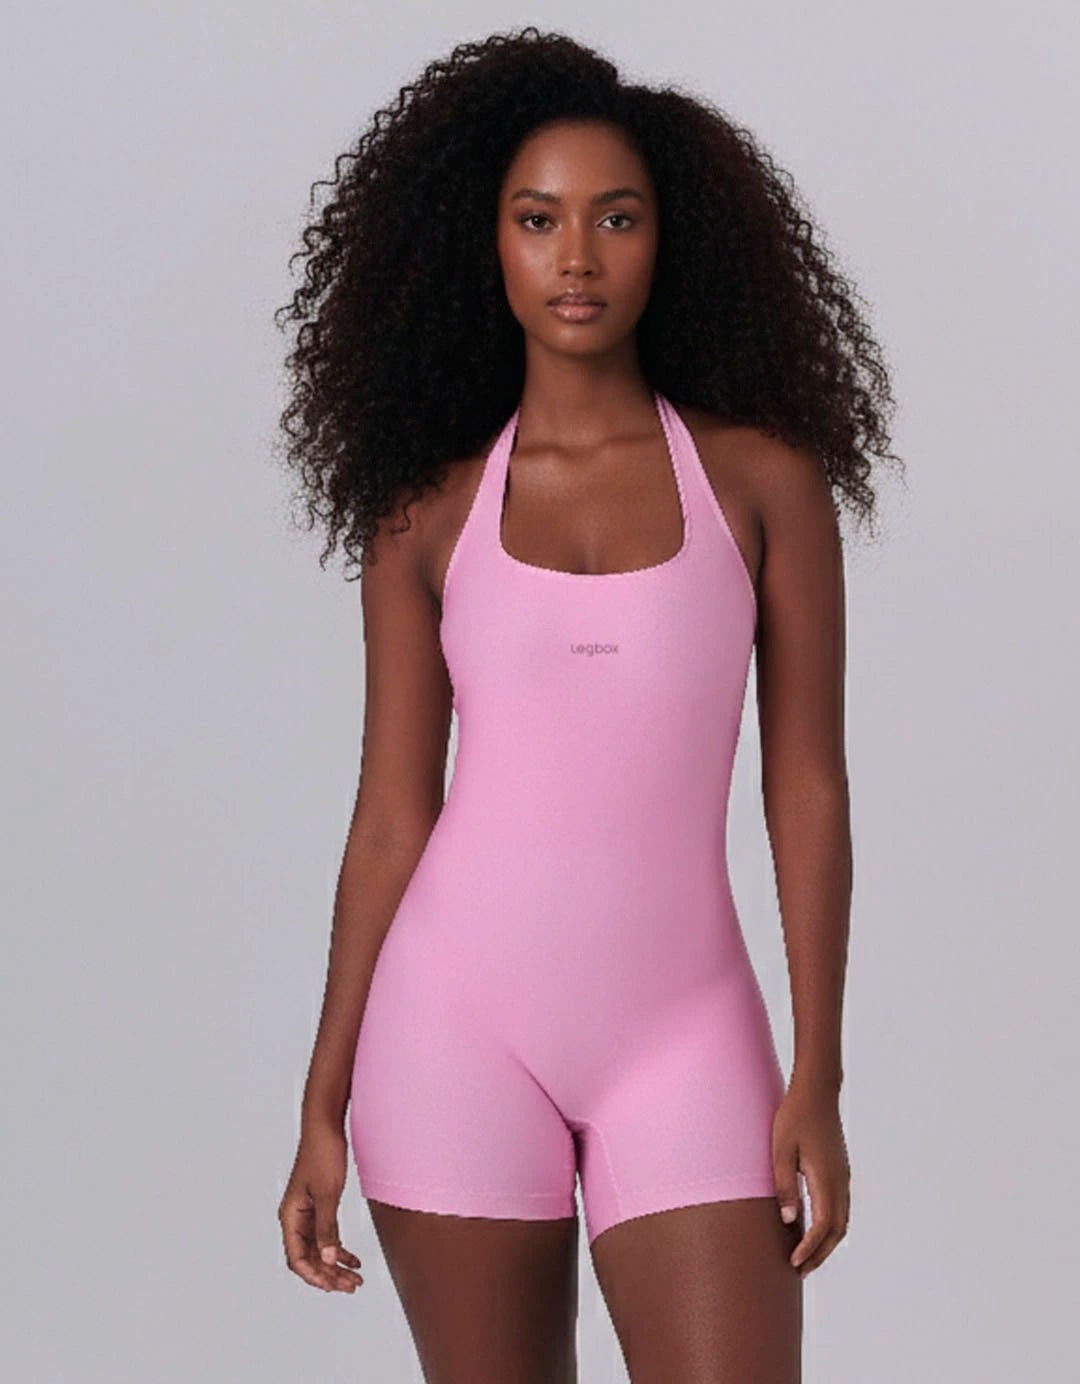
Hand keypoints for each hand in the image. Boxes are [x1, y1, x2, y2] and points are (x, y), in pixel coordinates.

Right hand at [278, 1120, 363, 1292]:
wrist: (325, 1126)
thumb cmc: (322, 1154)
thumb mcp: (327, 1193)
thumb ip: (327, 1228)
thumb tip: (329, 1260)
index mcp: (290, 1216)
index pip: (297, 1259)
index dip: (315, 1276)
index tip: (334, 1286)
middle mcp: (295, 1218)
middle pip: (309, 1258)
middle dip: (329, 1275)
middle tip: (352, 1286)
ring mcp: (306, 1213)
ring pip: (319, 1250)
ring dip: (335, 1266)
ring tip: (355, 1279)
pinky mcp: (318, 1206)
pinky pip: (326, 1236)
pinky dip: (339, 1249)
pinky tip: (354, 1259)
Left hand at [771, 1076, 849, 1277]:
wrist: (817, 1092)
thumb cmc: (794, 1117)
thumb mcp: (781, 1150)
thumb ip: (785, 1185)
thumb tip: (790, 1221)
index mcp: (827, 1179)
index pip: (822, 1227)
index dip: (809, 1249)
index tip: (793, 1263)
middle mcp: (840, 1182)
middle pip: (836, 1230)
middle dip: (820, 1254)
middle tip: (799, 1270)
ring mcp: (843, 1176)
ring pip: (842, 1221)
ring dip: (826, 1242)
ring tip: (806, 1256)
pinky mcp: (840, 1170)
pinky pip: (840, 1207)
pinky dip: (830, 1226)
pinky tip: (812, 1227)